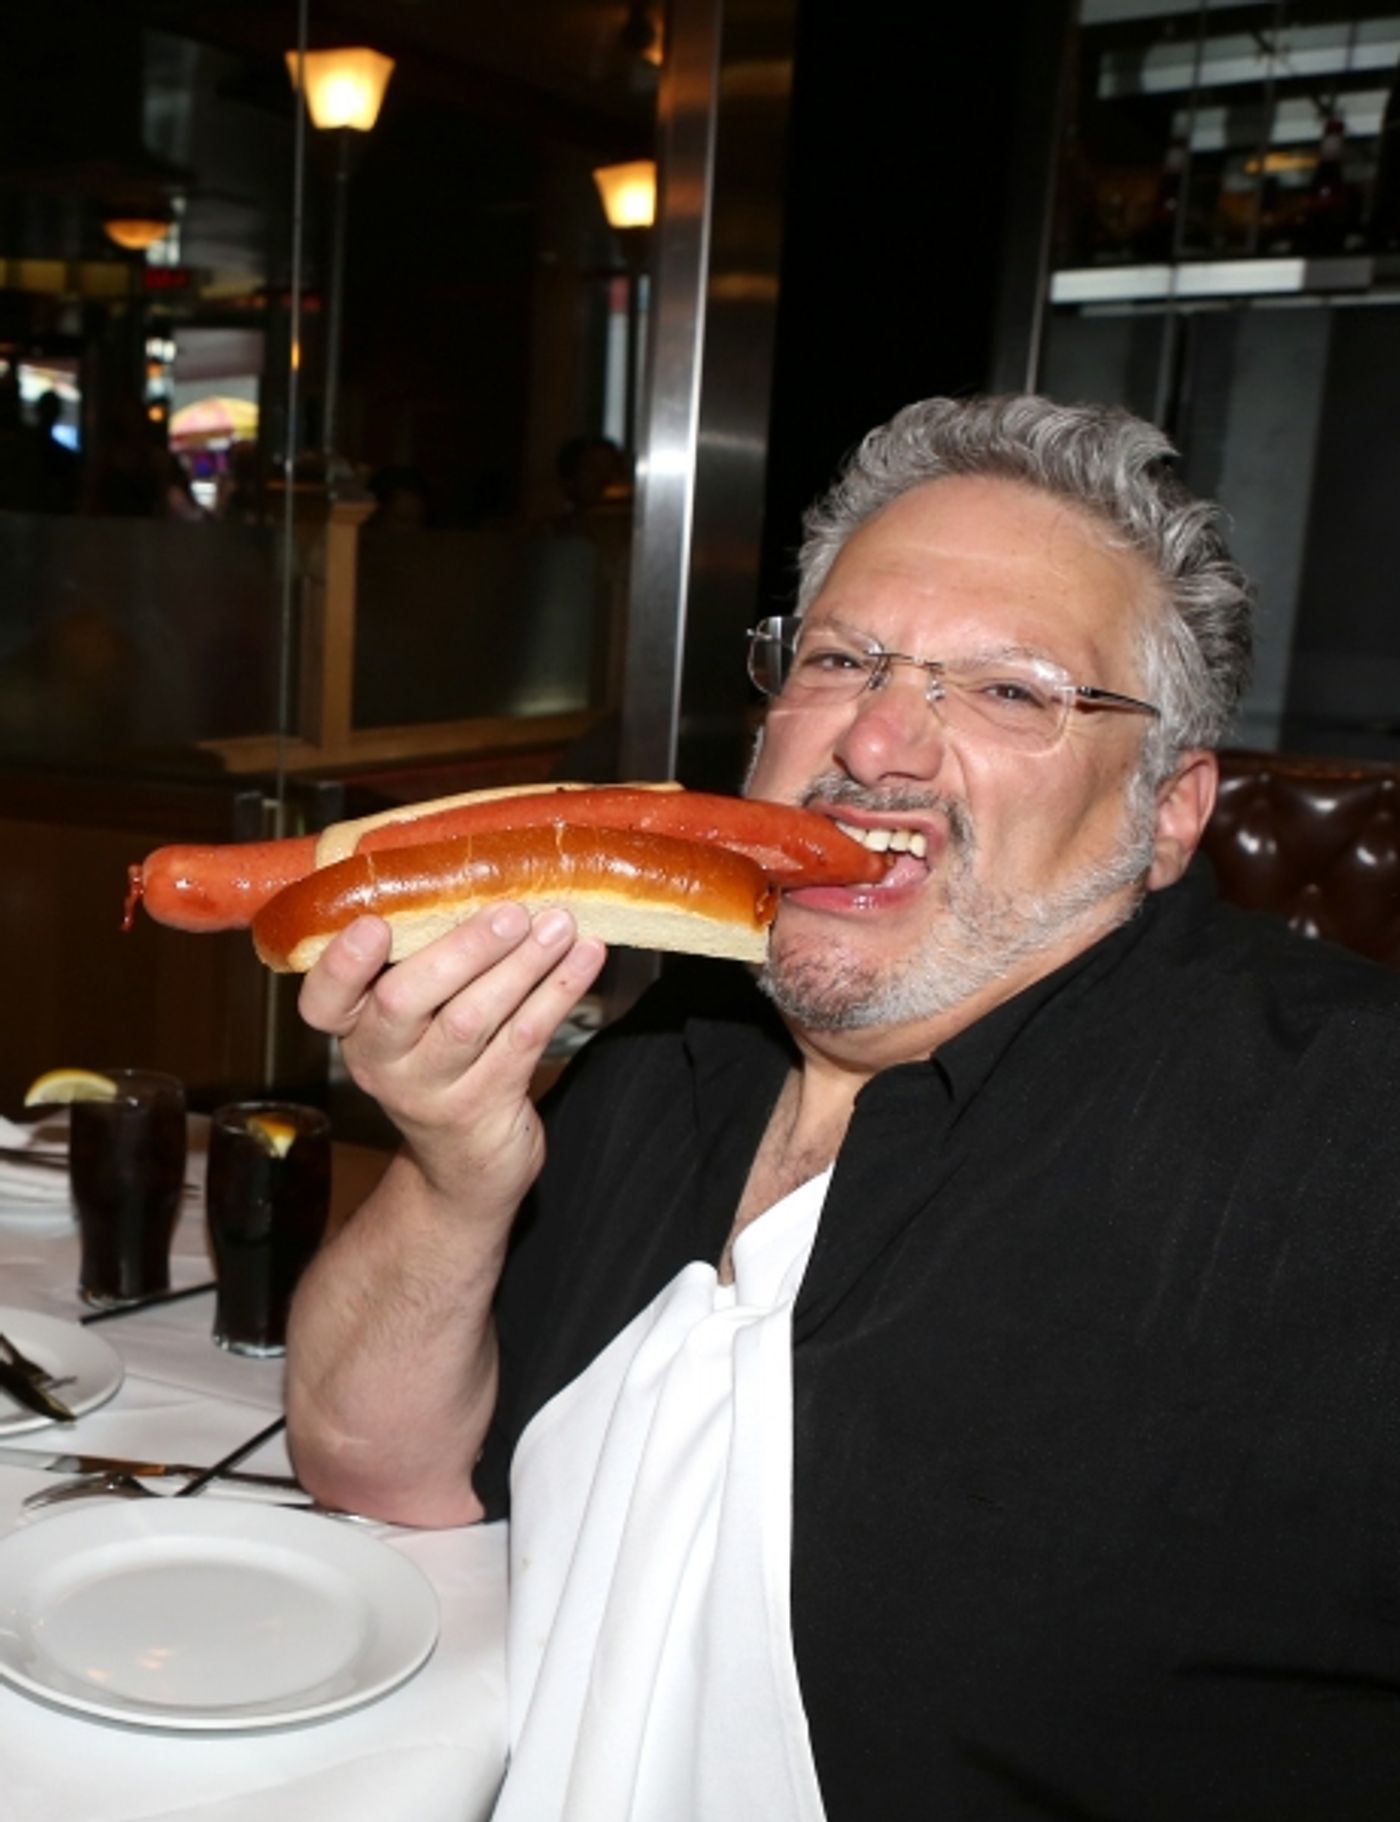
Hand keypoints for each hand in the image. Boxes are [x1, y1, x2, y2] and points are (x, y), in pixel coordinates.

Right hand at [298, 904, 606, 1214]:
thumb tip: (481, 873)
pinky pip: (522, 1041)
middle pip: (403, 1001)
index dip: (342, 964)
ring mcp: (429, 1091)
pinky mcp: (482, 1107)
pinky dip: (557, 993)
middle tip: (512, 912)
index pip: (321, 999)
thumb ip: (427, 959)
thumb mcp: (416, 1020)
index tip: (374, 924)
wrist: (466, 1166)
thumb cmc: (444, 1061)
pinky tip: (586, 959)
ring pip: (472, 1019)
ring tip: (560, 925)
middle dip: (462, 950)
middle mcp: (379, 1062)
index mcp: (353, 1027)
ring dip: (522, 966)